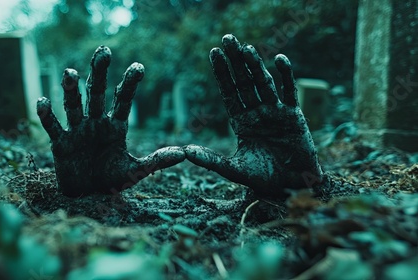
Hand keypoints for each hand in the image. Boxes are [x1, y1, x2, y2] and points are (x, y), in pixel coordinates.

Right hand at [37, 46, 184, 196]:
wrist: (88, 199)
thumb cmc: (111, 181)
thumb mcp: (135, 172)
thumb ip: (156, 162)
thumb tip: (182, 154)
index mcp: (115, 127)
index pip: (123, 100)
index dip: (129, 84)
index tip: (138, 66)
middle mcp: (95, 123)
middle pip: (96, 94)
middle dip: (99, 73)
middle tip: (104, 51)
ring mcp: (77, 131)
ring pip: (73, 105)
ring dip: (71, 89)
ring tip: (70, 72)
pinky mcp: (61, 144)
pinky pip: (53, 127)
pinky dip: (47, 115)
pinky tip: (43, 101)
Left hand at [185, 35, 323, 196]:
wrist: (290, 186)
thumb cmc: (263, 178)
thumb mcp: (233, 170)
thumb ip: (211, 160)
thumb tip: (185, 151)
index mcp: (242, 121)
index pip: (229, 92)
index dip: (222, 73)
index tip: (213, 52)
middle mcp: (257, 112)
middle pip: (244, 82)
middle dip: (235, 61)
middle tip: (227, 38)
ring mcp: (275, 112)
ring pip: (264, 83)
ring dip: (255, 65)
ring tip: (245, 48)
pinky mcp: (294, 116)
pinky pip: (290, 92)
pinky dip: (286, 76)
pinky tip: (279, 59)